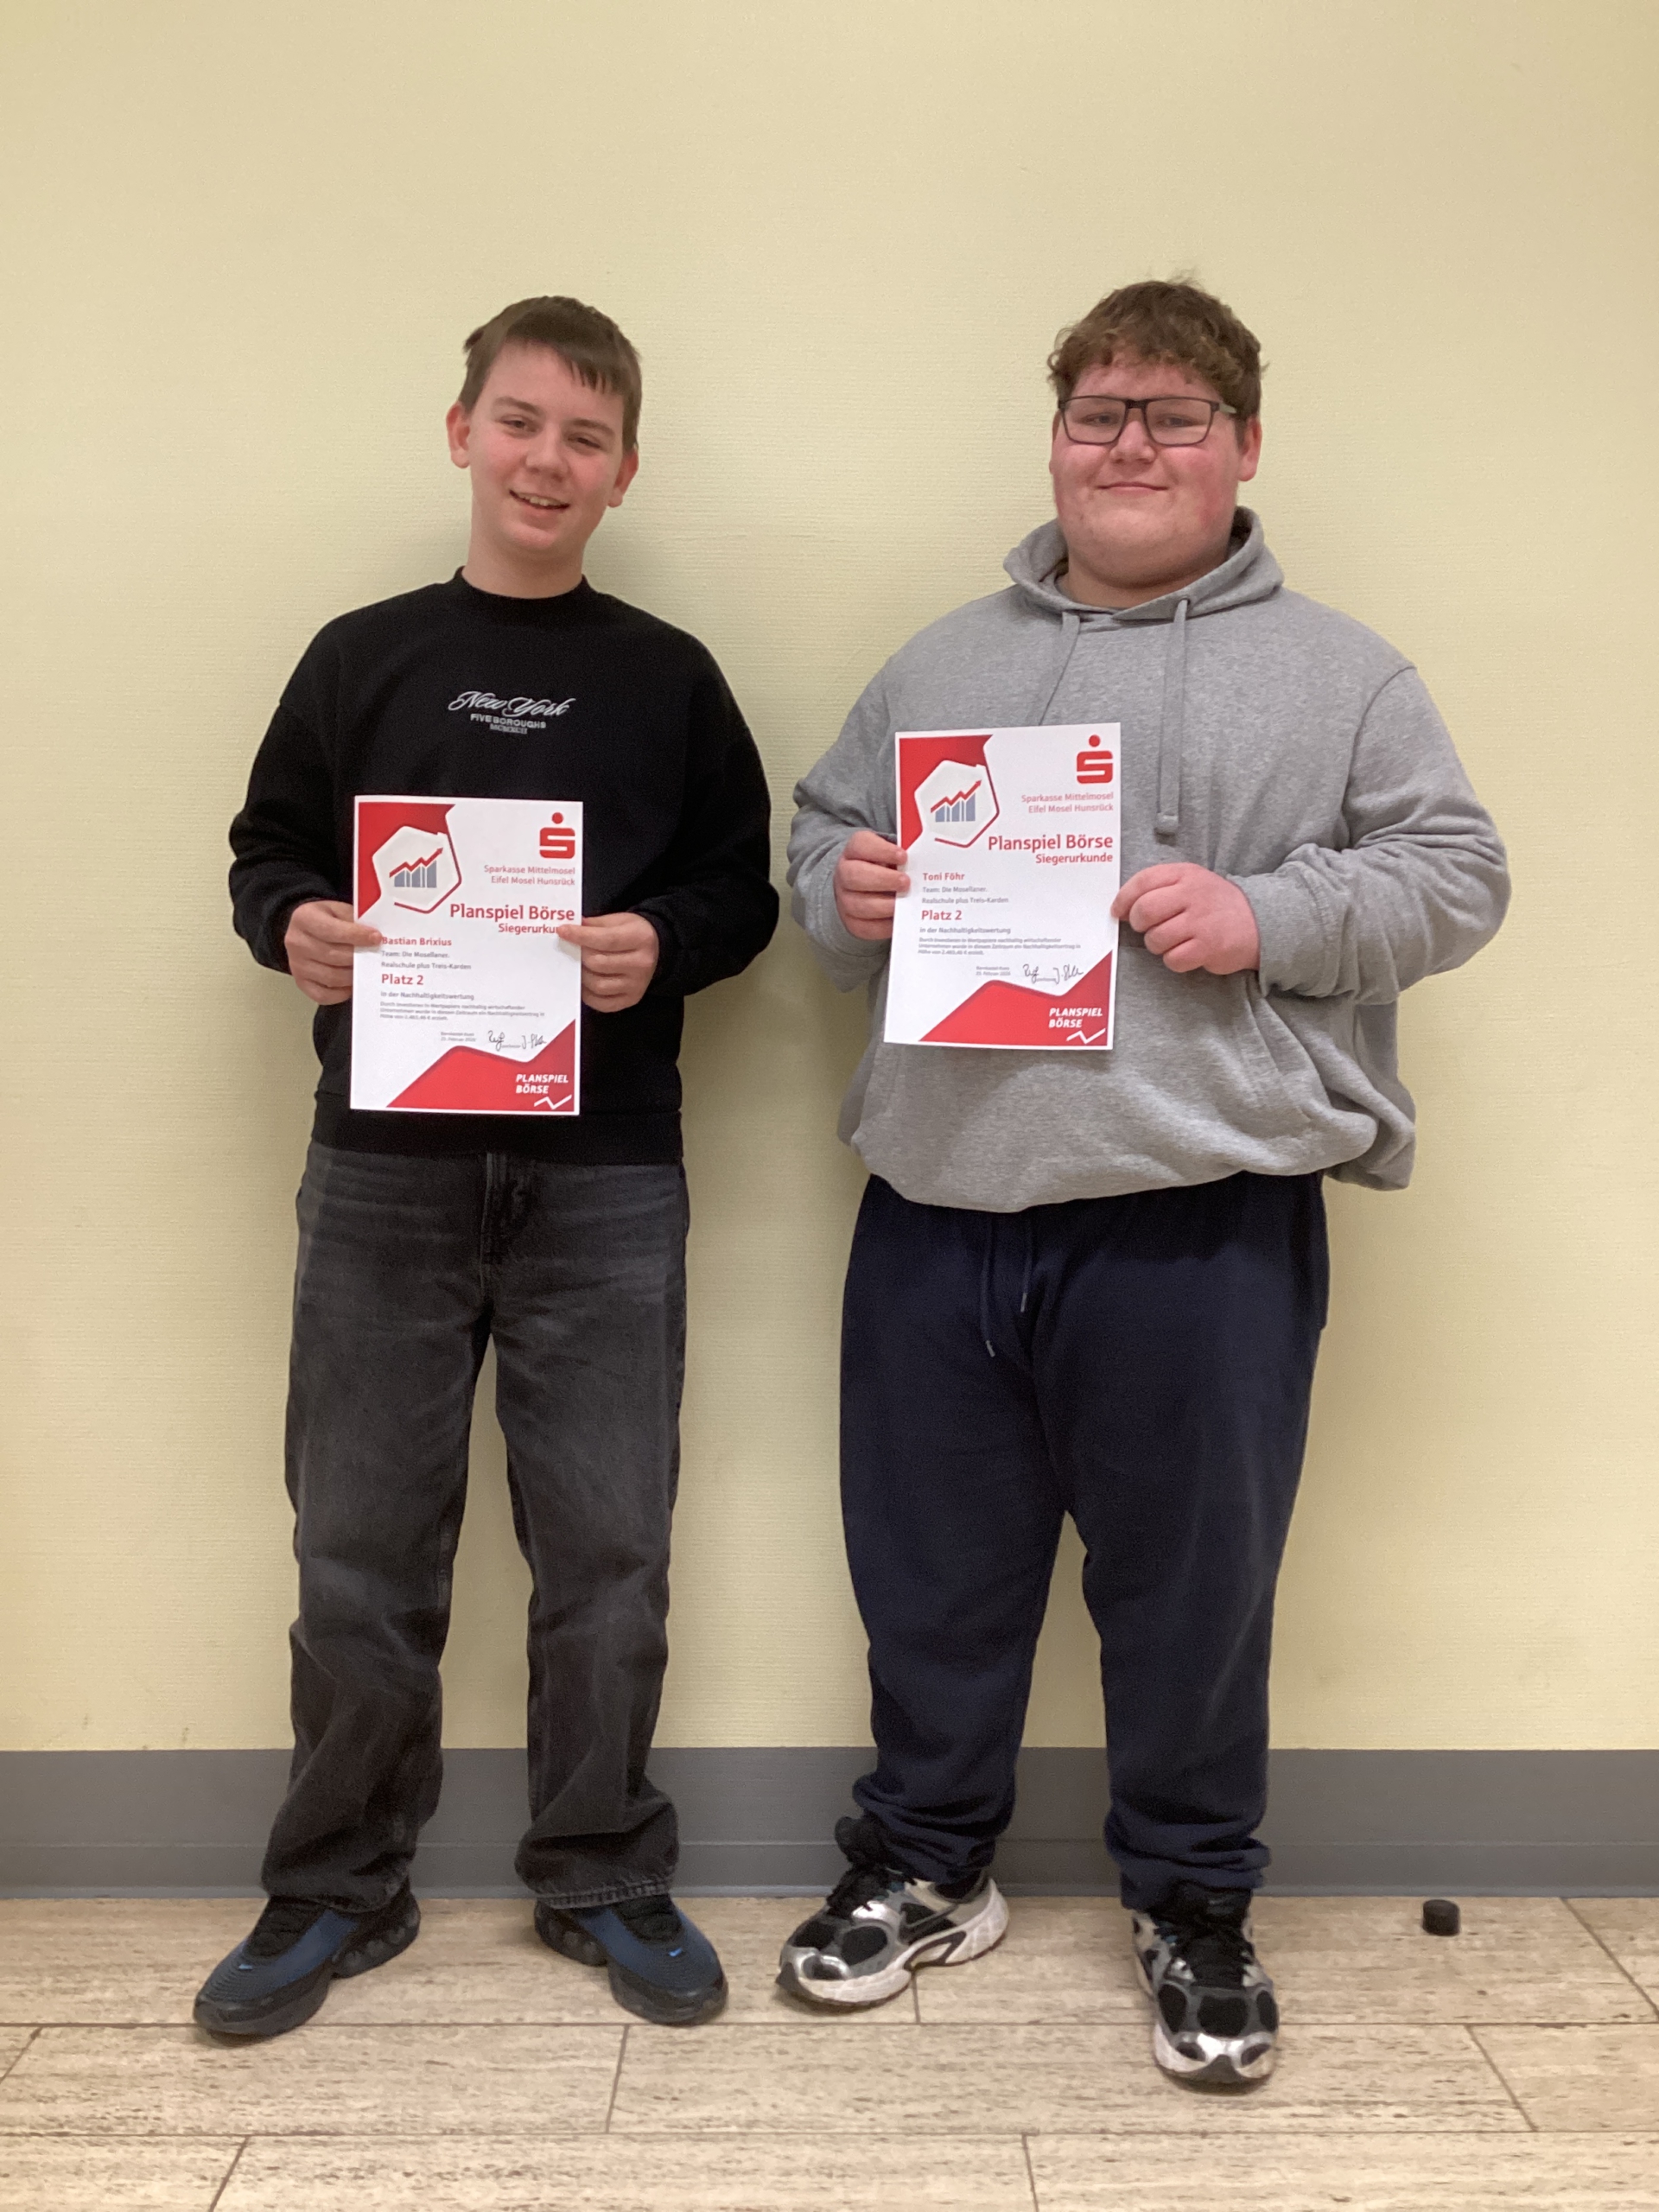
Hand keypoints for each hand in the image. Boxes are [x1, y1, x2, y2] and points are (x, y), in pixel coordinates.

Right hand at [284, 900, 382, 1004]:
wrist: (305, 931)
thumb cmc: (327, 919)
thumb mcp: (339, 910)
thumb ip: (354, 921)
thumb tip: (375, 938)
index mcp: (304, 918)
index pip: (332, 931)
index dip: (356, 936)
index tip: (376, 939)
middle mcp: (296, 942)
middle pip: (332, 956)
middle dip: (358, 957)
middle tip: (376, 957)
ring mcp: (297, 965)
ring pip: (331, 977)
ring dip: (353, 976)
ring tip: (366, 970)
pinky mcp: (301, 983)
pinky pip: (323, 995)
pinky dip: (341, 993)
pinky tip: (352, 984)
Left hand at [557, 911, 661, 1011]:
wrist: (657, 950)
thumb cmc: (633, 933)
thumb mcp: (619, 921)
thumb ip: (595, 925)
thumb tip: (570, 929)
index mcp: (640, 939)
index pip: (606, 940)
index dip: (581, 936)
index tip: (562, 931)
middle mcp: (641, 964)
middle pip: (599, 963)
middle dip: (579, 956)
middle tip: (570, 949)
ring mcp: (636, 985)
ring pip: (598, 985)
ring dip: (581, 976)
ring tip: (576, 966)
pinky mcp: (631, 999)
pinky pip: (602, 1003)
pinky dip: (587, 994)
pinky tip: (583, 983)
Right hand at [834, 829, 910, 940]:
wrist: (867, 887)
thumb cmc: (885, 867)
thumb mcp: (893, 854)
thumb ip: (903, 856)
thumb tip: (924, 862)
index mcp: (855, 851)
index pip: (861, 845)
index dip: (881, 851)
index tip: (903, 856)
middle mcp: (845, 873)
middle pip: (855, 876)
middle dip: (883, 880)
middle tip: (906, 883)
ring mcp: (844, 898)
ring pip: (857, 904)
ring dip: (883, 906)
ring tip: (904, 904)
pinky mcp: (850, 921)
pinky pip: (863, 927)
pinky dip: (882, 926)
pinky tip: (899, 920)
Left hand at [1112, 863, 1259, 975]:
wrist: (1260, 921)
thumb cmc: (1214, 904)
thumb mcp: (1191, 881)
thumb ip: (1158, 887)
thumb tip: (1122, 907)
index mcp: (1185, 875)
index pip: (1143, 882)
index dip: (1123, 899)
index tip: (1118, 912)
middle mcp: (1193, 895)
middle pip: (1145, 911)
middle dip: (1140, 925)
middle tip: (1148, 928)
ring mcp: (1201, 922)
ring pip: (1155, 939)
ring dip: (1158, 945)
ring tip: (1174, 940)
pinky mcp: (1208, 947)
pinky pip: (1173, 959)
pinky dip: (1174, 959)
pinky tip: (1187, 951)